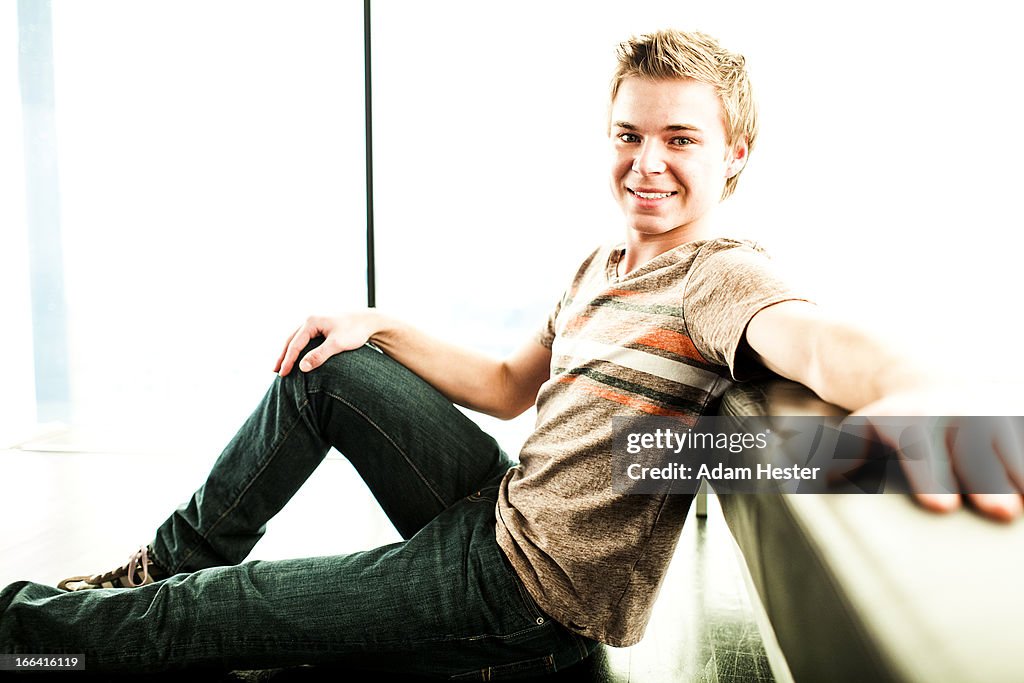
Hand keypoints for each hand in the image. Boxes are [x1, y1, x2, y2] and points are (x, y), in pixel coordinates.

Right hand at [273, 312, 379, 376]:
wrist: (369, 321)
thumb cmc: (355, 332)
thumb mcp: (337, 344)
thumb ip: (319, 355)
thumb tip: (302, 367)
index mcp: (311, 322)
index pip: (295, 344)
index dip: (288, 361)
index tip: (282, 375)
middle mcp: (310, 320)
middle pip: (290, 340)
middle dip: (282, 356)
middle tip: (275, 372)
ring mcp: (314, 322)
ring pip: (295, 338)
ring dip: (288, 352)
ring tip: (281, 366)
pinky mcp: (320, 326)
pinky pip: (303, 338)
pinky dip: (297, 348)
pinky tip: (296, 356)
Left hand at [853, 386, 1023, 521]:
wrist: (926, 379)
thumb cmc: (894, 422)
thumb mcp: (865, 429)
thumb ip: (846, 452)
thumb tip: (823, 475)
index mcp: (915, 425)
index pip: (923, 455)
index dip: (931, 478)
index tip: (942, 506)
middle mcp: (956, 418)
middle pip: (974, 453)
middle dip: (988, 481)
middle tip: (1001, 511)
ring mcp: (990, 416)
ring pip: (1010, 445)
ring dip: (1019, 470)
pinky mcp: (1013, 418)